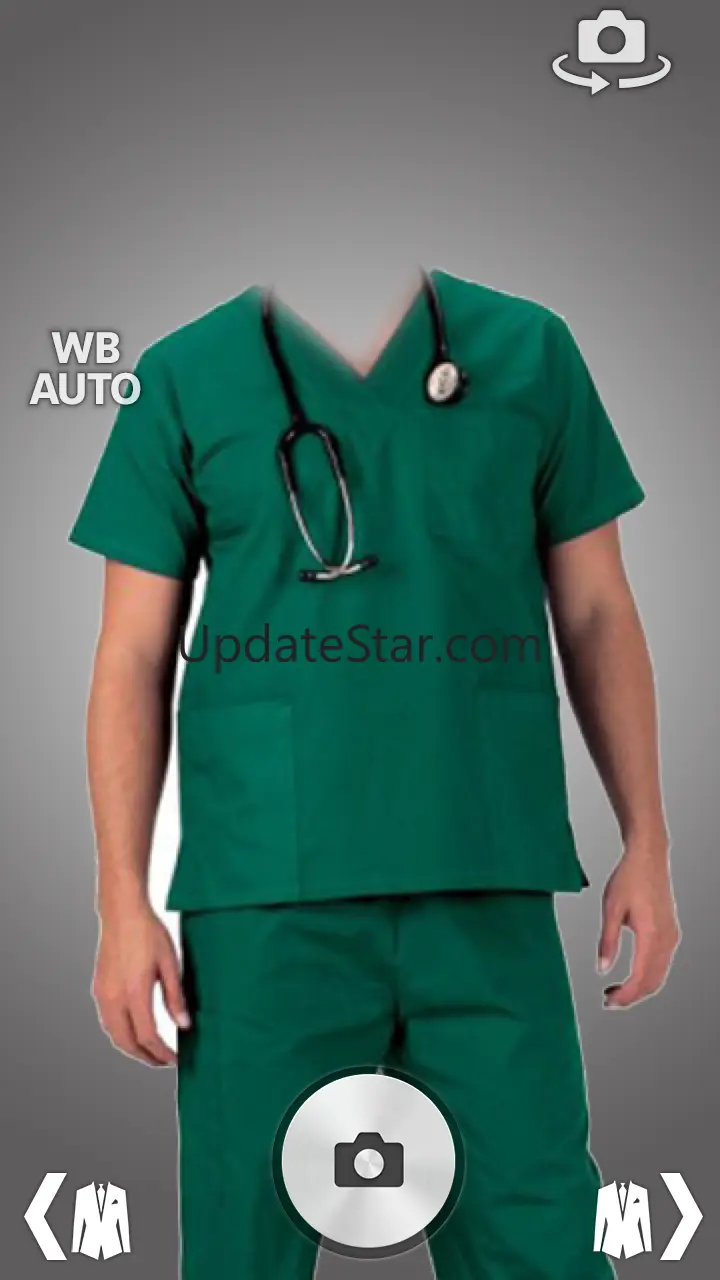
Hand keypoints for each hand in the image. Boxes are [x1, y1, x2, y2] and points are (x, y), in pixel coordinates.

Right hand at [92, 901, 189, 1064]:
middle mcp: (114, 997)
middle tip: (163, 1061)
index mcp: (134, 992)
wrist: (122, 912)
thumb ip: (176, 997)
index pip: (147, 1036)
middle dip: (145, 1057)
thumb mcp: (170, 964)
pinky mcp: (98, 988)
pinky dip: (121, 1033)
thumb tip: (184, 1024)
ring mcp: (102, 994)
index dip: (162, 1053)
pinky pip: (107, 1021)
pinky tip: (134, 1030)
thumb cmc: (148, 932)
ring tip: (151, 1050)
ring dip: (131, 1047)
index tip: (174, 1060)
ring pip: (114, 1034)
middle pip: (127, 1042)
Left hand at [598, 844, 679, 1008]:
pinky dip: (647, 975)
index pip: (640, 978)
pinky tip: (630, 974)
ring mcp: (671, 936)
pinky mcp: (671, 932)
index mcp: (652, 935)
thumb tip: (602, 969)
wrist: (648, 857)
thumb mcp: (610, 909)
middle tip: (608, 1001)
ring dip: (639, 987)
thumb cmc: (629, 878)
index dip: (624, 995)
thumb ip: (607, 941)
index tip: (608, 1002)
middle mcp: (666, 939)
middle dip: (631, 996)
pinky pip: (662, 963)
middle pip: (652, 982)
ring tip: (615, 990)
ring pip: (659, 975)